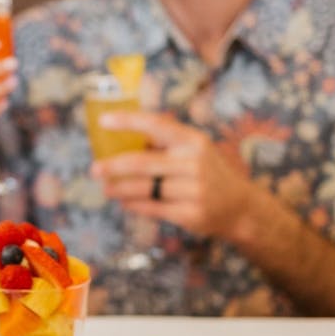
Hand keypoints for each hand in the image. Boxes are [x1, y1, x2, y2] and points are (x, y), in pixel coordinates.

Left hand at [89, 111, 256, 238]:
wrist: (240, 207)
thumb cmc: (208, 173)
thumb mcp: (195, 150)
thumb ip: (165, 144)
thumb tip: (120, 140)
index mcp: (193, 141)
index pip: (156, 124)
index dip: (128, 121)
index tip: (103, 121)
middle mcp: (194, 163)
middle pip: (143, 163)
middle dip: (113, 166)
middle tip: (94, 169)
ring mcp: (193, 190)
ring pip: (145, 189)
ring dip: (120, 189)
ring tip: (106, 188)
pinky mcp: (190, 214)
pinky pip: (153, 208)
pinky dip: (133, 205)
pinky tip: (123, 202)